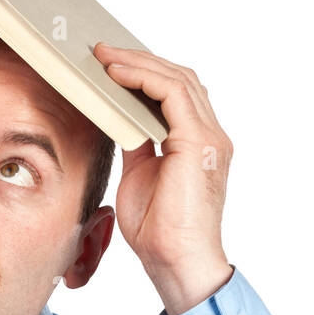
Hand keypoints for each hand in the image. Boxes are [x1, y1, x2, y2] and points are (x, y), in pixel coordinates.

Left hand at [93, 43, 234, 314]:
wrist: (175, 261)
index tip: (111, 66)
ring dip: (139, 64)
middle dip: (140, 61)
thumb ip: (138, 146)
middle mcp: (210, 135)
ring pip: (177, 79)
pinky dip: (144, 79)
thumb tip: (119, 122)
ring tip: (105, 58)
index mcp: (198, 144)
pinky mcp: (199, 142)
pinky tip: (117, 75)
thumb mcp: (140, 177)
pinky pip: (172, 94)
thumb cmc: (158, 232)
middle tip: (103, 53)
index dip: (146, 75)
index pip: (177, 94)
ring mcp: (209, 137)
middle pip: (179, 79)